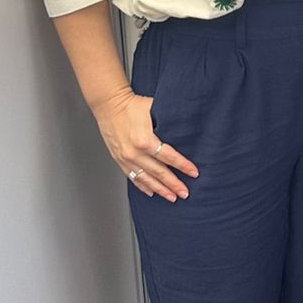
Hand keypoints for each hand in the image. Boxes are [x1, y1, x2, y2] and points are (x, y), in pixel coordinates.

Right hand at [91, 87, 198, 201]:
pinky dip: (143, 186)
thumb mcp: (154, 109)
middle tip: (185, 193)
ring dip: (160, 189)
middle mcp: (134, 153)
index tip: (194, 173)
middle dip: (174, 184)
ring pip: (146, 179)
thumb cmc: (132, 105)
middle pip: (159, 173)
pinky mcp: (119, 160)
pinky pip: (133, 177)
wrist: (108, 105)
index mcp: (145, 140)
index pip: (169, 157)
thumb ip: (169, 121)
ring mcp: (125, 158)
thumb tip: (187, 127)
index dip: (183, 166)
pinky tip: (152, 192)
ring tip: (172, 197)